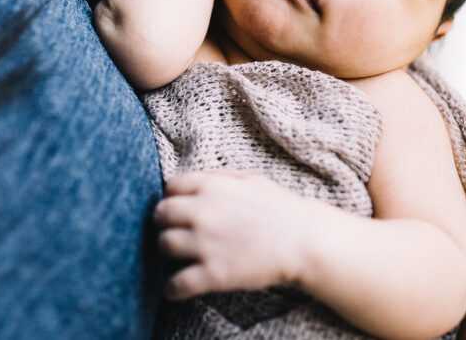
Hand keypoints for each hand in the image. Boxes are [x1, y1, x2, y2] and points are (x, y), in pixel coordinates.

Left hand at [154, 170, 312, 299]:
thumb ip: (218, 178)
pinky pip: (178, 283)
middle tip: (171, 229)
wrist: (304, 240)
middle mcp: (203, 213)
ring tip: (176, 255)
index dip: (172, 196)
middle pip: (162, 214)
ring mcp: (206, 244)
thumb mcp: (250, 179)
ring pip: (165, 245)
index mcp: (212, 187)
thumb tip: (193, 182)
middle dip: (163, 221)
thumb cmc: (280, 208)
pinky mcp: (214, 274)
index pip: (172, 187)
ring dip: (167, 250)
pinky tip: (172, 288)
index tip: (176, 207)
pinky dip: (171, 288)